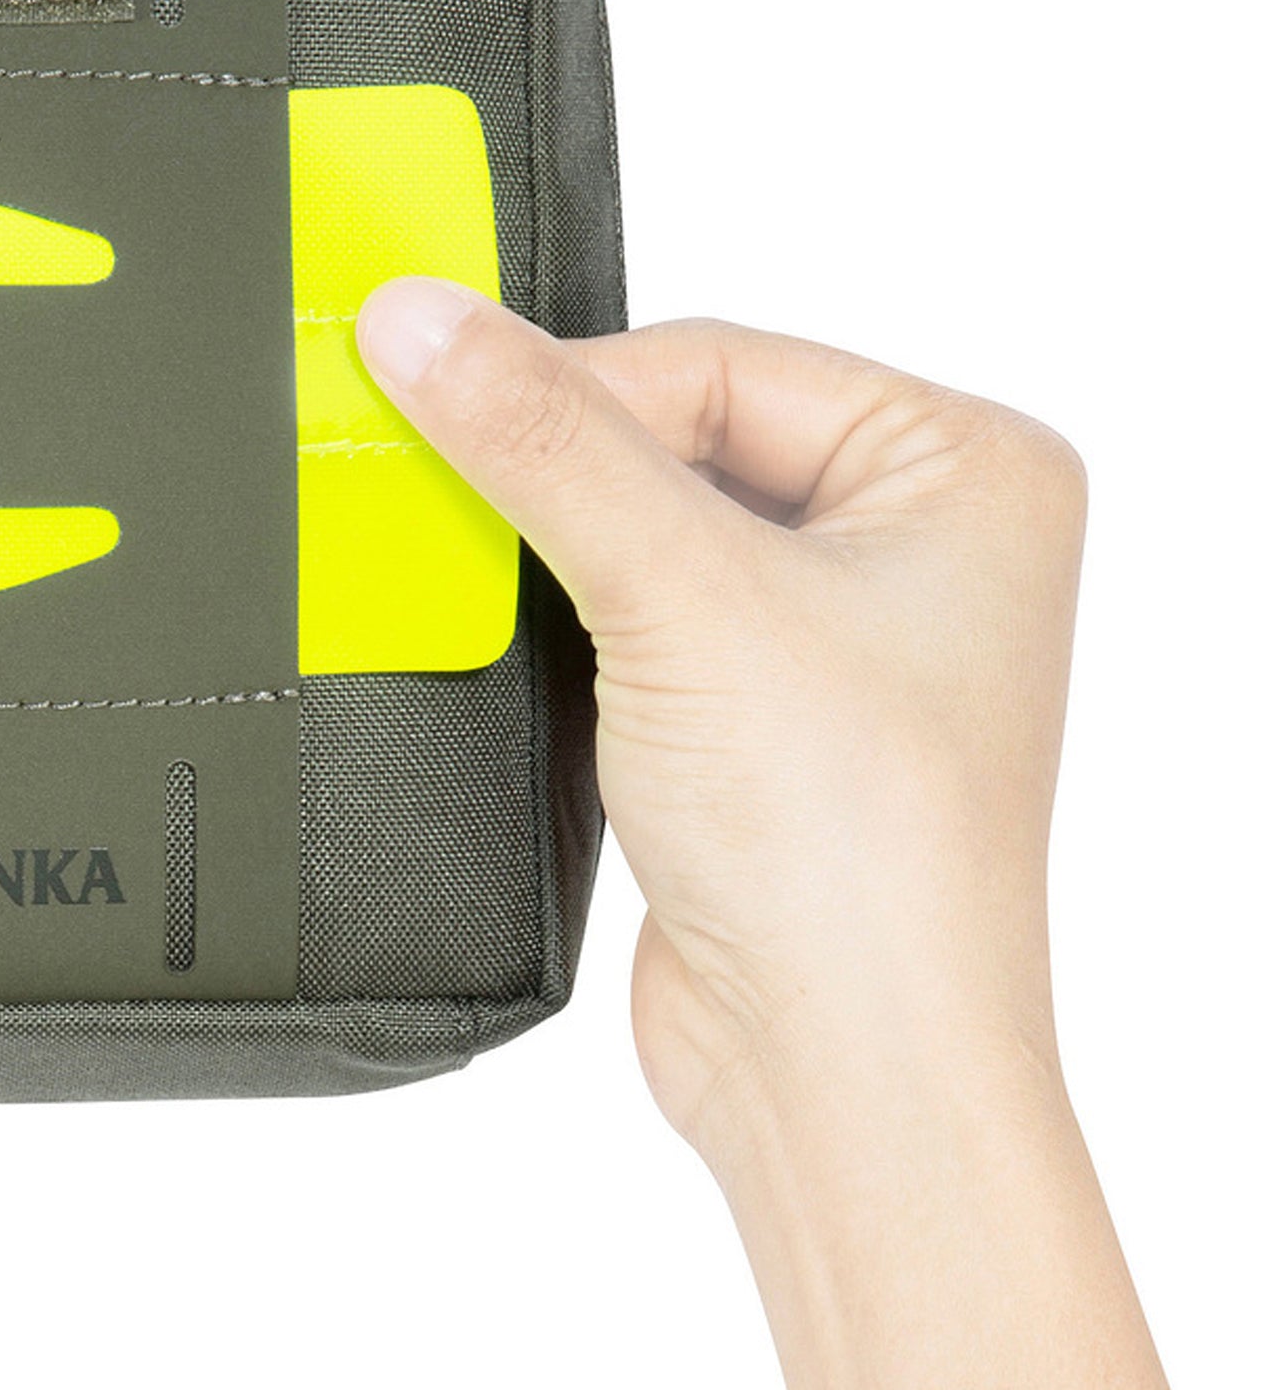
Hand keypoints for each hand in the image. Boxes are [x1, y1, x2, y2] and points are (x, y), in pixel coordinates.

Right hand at [353, 281, 1085, 1178]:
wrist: (840, 1069)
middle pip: (682, 437)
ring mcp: (835, 642)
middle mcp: (915, 546)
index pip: (722, 361)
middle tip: (437, 471)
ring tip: (476, 568)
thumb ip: (542, 444)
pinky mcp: (756, 725)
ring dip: (554, 551)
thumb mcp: (682, 595)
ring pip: (647, 531)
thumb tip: (425, 320)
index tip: (440, 387)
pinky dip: (562, 625)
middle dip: (560, 468)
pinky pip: (634, 622)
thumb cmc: (855, 851)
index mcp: (965, 470)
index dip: (577, 383)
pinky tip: (516, 647)